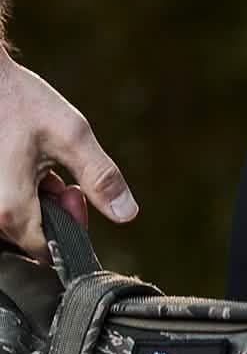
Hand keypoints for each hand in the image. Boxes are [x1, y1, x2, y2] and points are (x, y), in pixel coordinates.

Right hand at [0, 53, 137, 260]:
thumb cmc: (19, 101)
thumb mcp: (70, 136)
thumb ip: (101, 176)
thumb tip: (127, 213)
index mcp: (8, 209)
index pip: (48, 252)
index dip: (72, 228)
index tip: (75, 195)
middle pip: (34, 235)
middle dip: (56, 210)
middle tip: (61, 177)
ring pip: (21, 220)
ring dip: (39, 199)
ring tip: (42, 168)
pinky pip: (7, 205)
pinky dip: (23, 191)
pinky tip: (26, 166)